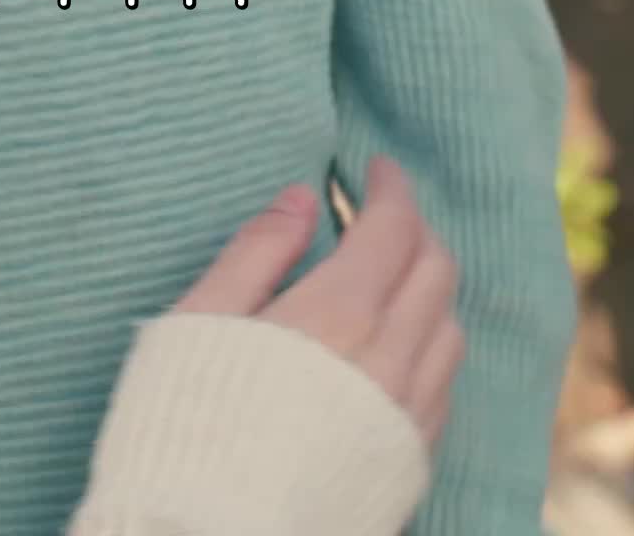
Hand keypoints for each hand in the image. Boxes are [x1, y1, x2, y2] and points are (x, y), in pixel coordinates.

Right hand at [175, 156, 463, 446]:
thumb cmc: (183, 427)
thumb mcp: (198, 321)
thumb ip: (256, 251)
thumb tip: (301, 196)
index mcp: (336, 315)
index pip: (392, 228)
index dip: (389, 187)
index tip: (375, 168)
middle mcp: (386, 362)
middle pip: (436, 272)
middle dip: (415, 228)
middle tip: (383, 211)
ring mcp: (404, 420)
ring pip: (449, 329)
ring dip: (430, 286)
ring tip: (393, 273)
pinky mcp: (405, 466)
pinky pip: (443, 387)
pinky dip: (432, 343)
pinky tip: (397, 344)